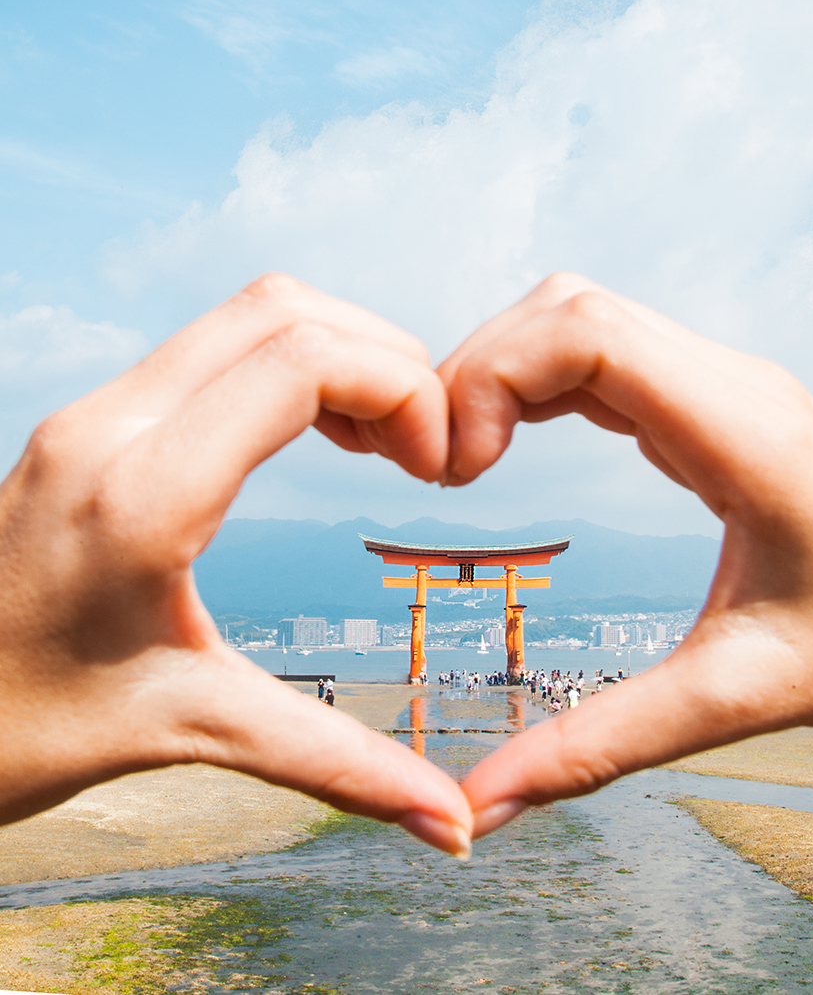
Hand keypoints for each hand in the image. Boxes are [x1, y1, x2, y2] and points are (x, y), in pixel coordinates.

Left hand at [0, 274, 470, 857]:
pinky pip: (212, 348)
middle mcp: (109, 425)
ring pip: (247, 315)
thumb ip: (337, 766)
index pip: (303, 361)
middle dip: (384, 360)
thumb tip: (452, 821)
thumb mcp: (192, 731)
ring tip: (381, 440)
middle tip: (422, 447)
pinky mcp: (89, 422)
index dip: (402, 389)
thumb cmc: (22, 732)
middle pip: (285, 310)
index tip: (434, 468)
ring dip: (338, 355)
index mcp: (142, 494)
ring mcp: (91, 414)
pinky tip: (317, 435)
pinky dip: (290, 367)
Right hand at [439, 273, 812, 837]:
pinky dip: (538, 382)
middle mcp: (733, 386)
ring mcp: (722, 386)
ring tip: (463, 454)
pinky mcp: (708, 404)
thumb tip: (481, 801)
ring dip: (505, 369)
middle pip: (570, 309)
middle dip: (480, 369)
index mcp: (744, 434)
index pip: (589, 333)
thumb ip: (599, 746)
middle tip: (441, 466)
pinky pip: (602, 353)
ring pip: (581, 317)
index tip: (456, 470)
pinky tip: (510, 439)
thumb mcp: (733, 700)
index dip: (494, 376)